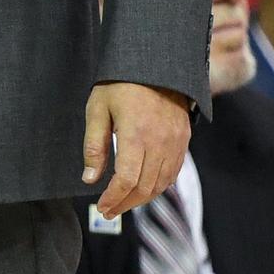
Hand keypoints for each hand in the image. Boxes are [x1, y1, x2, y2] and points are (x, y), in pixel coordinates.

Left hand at [83, 81, 190, 218]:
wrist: (154, 63)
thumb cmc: (120, 83)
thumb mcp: (98, 108)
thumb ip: (94, 145)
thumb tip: (89, 179)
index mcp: (136, 134)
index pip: (126, 180)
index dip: (113, 198)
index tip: (102, 206)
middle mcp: (159, 142)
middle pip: (145, 187)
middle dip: (125, 204)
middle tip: (109, 210)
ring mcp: (175, 142)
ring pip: (161, 184)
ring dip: (142, 198)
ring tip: (123, 202)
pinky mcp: (183, 139)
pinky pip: (173, 172)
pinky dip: (158, 186)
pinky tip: (144, 188)